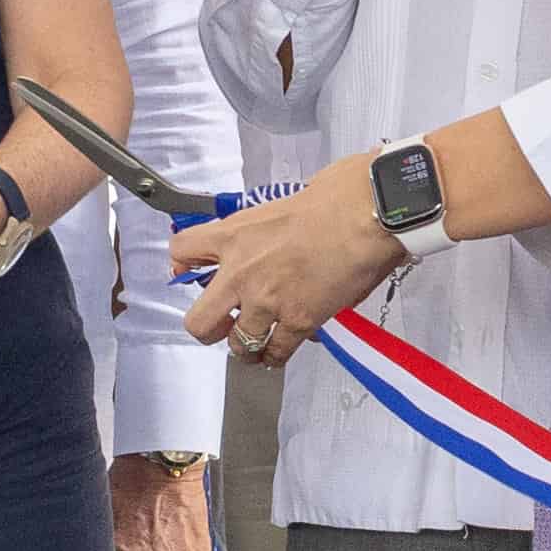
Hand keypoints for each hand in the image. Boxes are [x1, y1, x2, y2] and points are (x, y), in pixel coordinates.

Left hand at [174, 157, 402, 365]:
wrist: (369, 213)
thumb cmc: (338, 196)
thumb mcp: (282, 204)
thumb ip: (264, 230)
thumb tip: (270, 243)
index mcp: (234, 234)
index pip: (181, 251)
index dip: (181, 266)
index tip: (191, 273)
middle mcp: (242, 272)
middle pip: (197, 321)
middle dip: (209, 327)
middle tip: (224, 323)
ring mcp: (268, 301)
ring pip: (237, 345)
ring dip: (247, 345)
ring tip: (258, 341)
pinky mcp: (299, 321)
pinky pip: (276, 353)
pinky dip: (277, 355)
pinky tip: (281, 350)